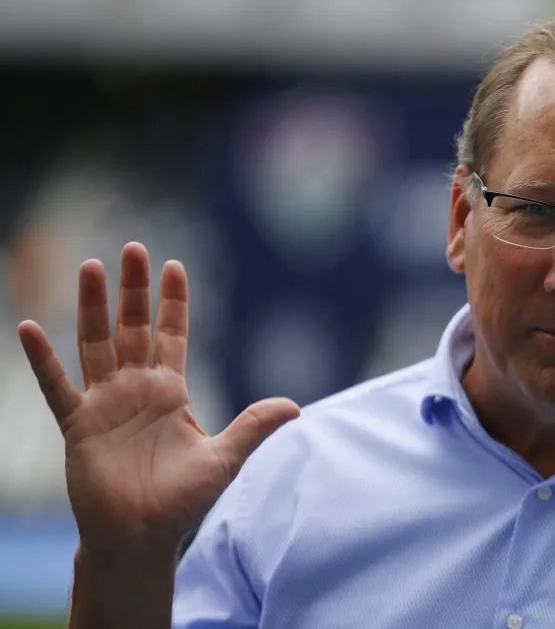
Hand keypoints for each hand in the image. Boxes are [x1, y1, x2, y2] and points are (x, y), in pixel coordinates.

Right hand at [18, 242, 299, 553]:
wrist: (143, 536)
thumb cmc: (182, 500)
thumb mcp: (225, 457)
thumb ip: (254, 426)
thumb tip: (295, 407)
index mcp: (170, 391)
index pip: (172, 334)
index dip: (173, 302)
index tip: (174, 265)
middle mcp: (136, 389)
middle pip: (133, 328)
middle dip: (133, 290)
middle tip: (134, 248)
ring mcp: (104, 404)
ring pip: (96, 344)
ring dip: (91, 307)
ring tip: (90, 267)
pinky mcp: (79, 425)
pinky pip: (57, 386)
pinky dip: (44, 359)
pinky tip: (30, 327)